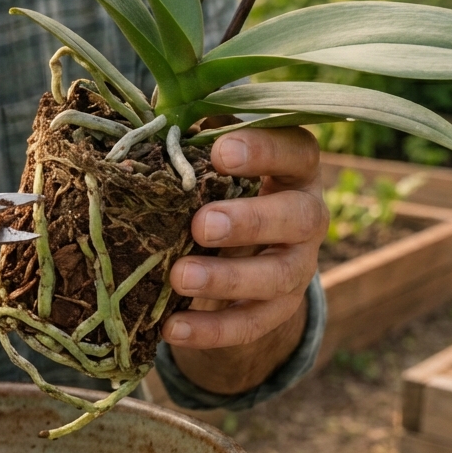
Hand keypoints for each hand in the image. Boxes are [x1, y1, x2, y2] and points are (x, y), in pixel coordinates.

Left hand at [161, 126, 327, 393]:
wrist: (236, 254)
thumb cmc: (213, 188)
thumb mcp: (206, 162)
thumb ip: (189, 139)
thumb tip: (145, 123)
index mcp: (293, 169)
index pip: (296, 151)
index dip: (265, 150)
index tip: (221, 152)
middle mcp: (306, 215)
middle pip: (298, 217)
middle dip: (250, 221)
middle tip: (201, 224)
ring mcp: (298, 266)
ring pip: (280, 276)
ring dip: (228, 278)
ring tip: (180, 277)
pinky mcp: (279, 310)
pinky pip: (253, 324)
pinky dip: (213, 329)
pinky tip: (172, 328)